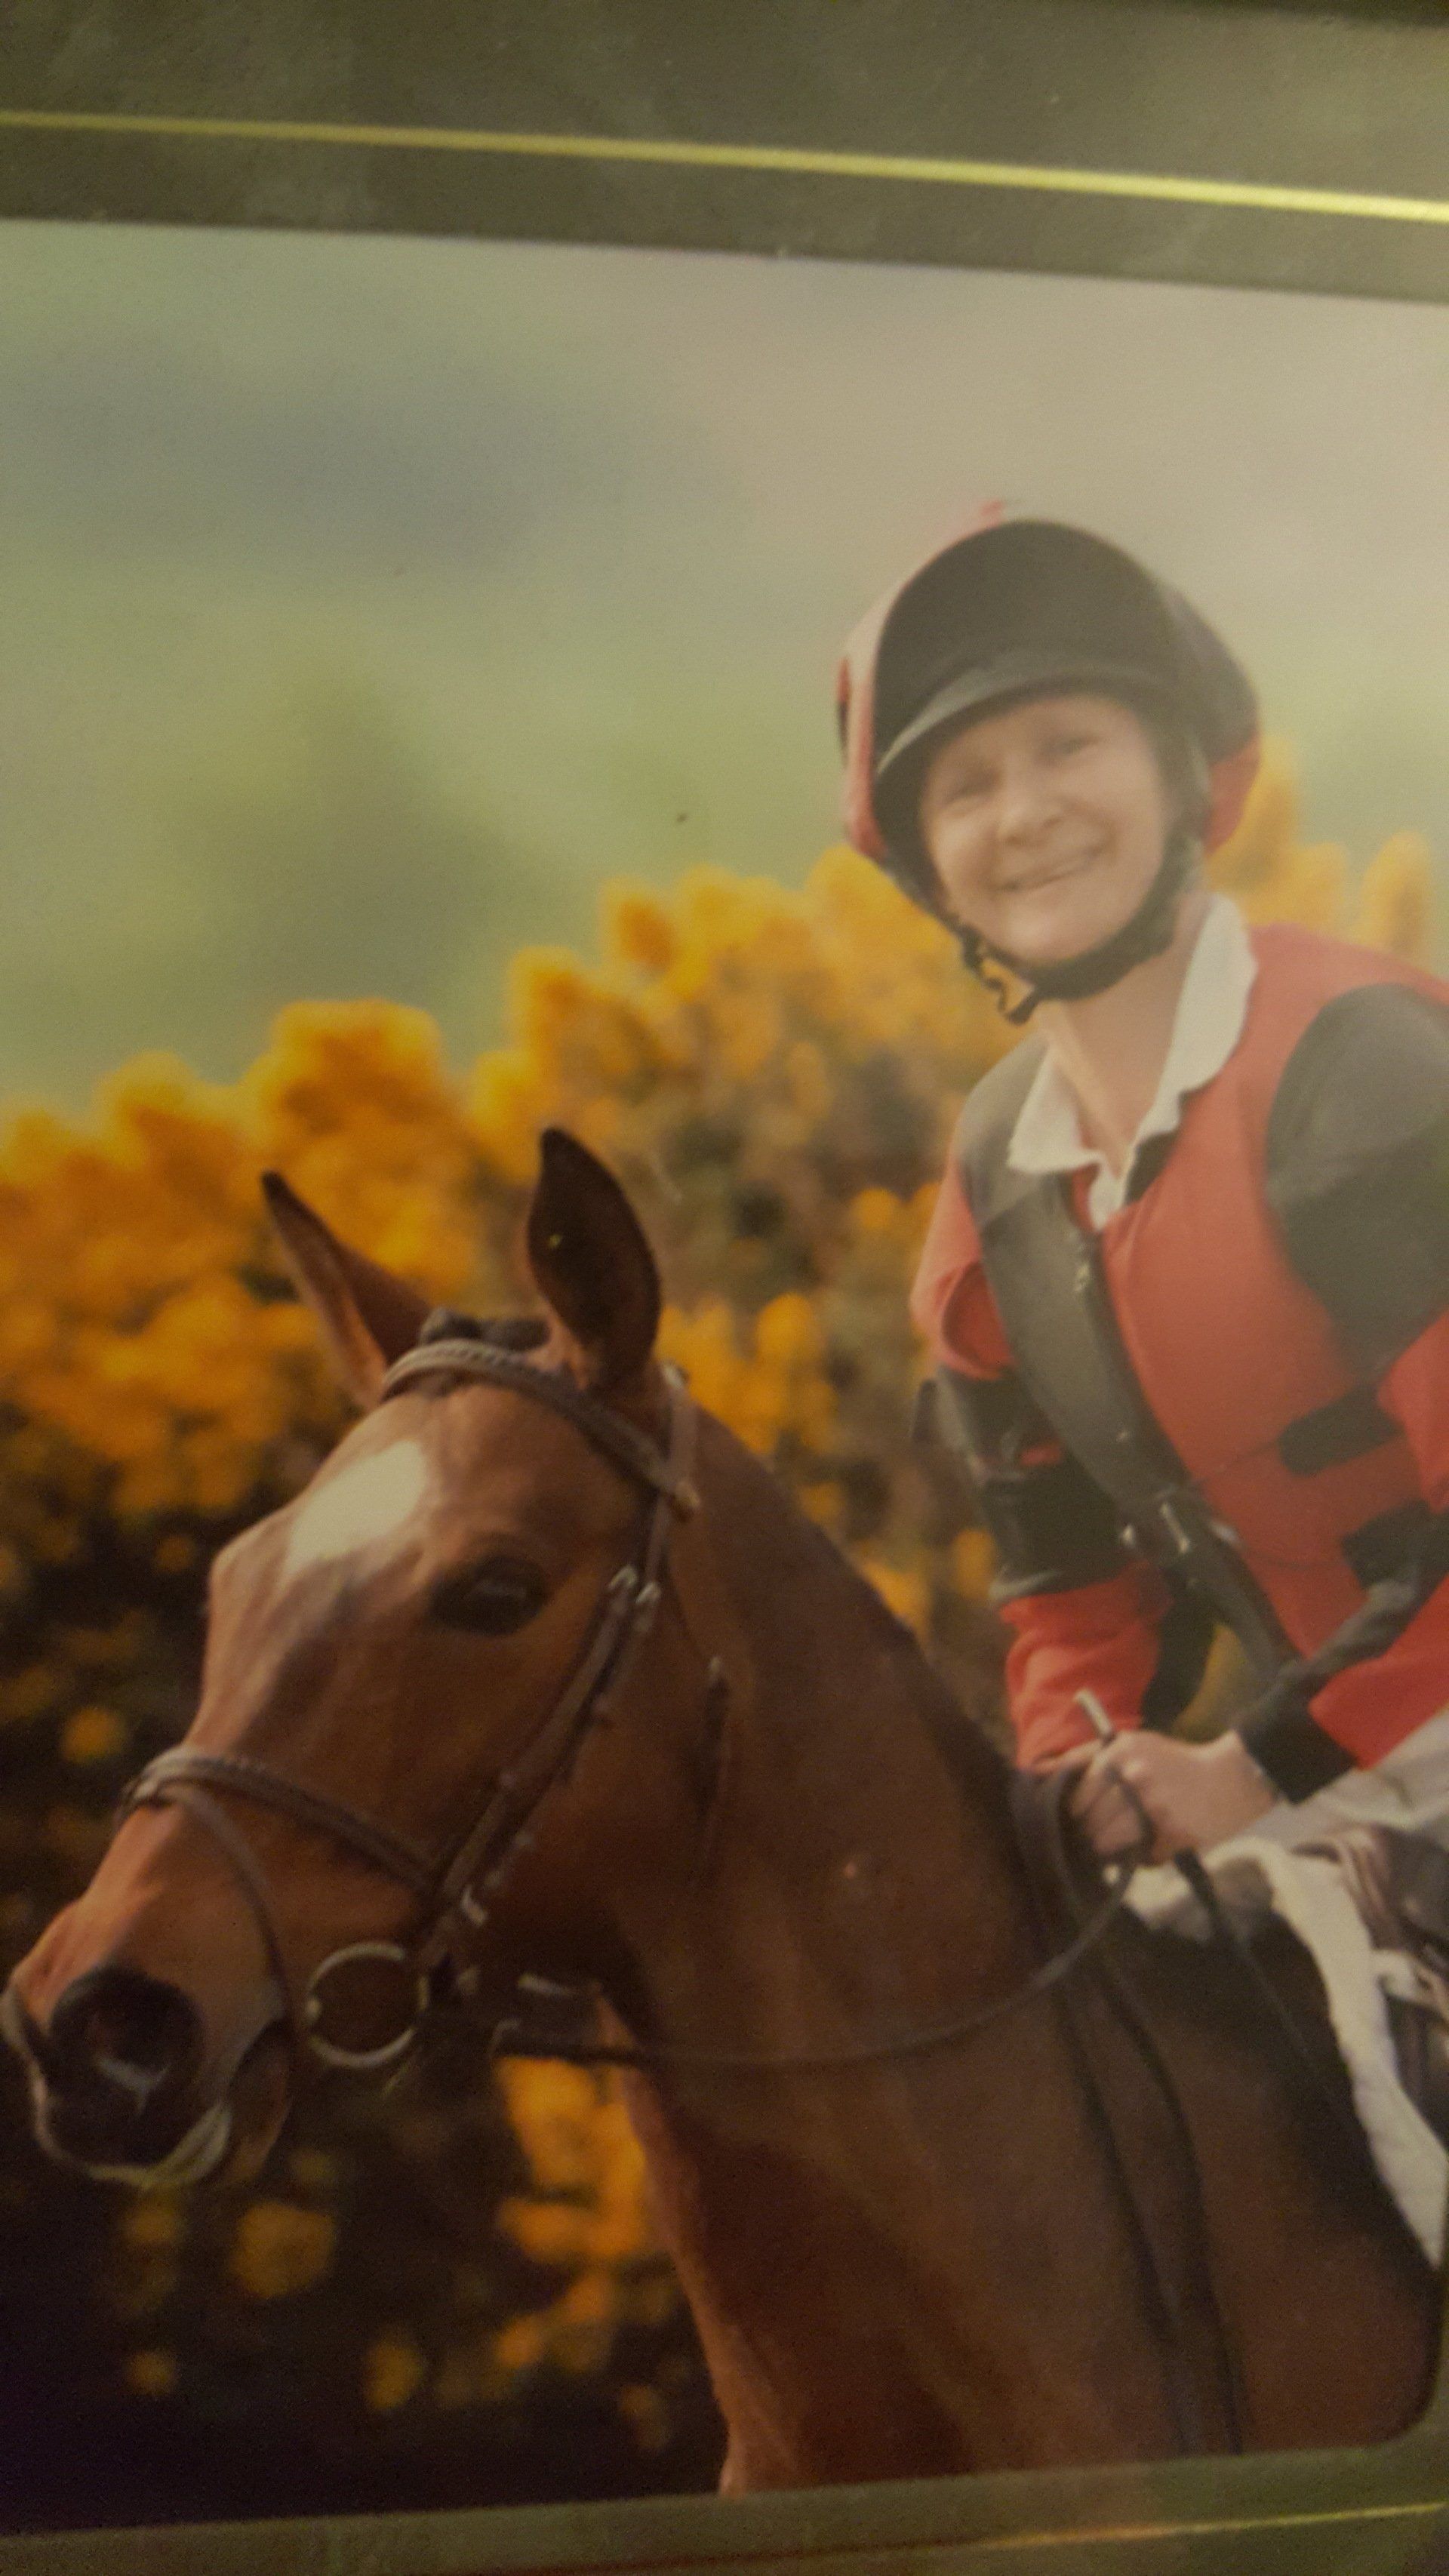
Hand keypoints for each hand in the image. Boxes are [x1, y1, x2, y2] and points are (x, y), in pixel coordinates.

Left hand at [1048, 1731, 1277, 1864]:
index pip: (1077, 1797)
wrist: (1231, 1776)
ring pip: (1110, 1844)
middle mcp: (1132, 1777)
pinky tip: (1155, 1843)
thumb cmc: (1174, 1761)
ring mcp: (1152, 1806)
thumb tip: (1036, 1771)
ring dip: (1115, 1849)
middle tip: (1109, 1832)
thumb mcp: (1130, 1746)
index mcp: (1118, 1754)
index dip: (1079, 1814)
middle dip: (1094, 1833)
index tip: (1087, 1817)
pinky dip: (1145, 1857)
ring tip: (1129, 1839)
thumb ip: (1084, 1757)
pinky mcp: (1172, 1832)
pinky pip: (1142, 1857)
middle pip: (1090, 1823)